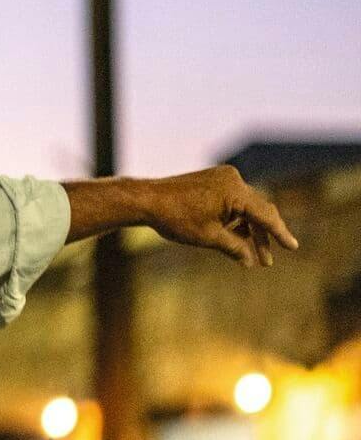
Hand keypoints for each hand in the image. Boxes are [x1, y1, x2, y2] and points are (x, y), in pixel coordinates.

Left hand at [143, 166, 297, 267]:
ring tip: (248, 254)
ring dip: (248, 229)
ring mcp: (223, 177)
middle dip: (262, 237)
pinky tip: (234, 237)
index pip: (265, 215)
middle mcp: (233, 179)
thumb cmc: (175, 218)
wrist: (146, 200)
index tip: (293, 247)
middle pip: (257, 211)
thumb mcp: (209, 238)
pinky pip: (233, 200)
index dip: (280, 233)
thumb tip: (250, 261)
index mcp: (235, 191)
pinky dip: (236, 218)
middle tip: (266, 262)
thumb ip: (235, 248)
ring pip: (246, 206)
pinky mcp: (213, 179)